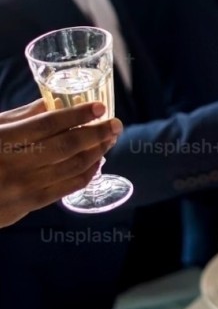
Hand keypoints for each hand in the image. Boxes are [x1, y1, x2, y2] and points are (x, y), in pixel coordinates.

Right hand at [0, 99, 121, 227]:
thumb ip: (21, 117)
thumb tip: (54, 102)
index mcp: (2, 139)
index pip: (48, 124)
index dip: (77, 115)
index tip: (99, 107)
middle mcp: (14, 164)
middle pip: (66, 146)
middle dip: (96, 134)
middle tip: (115, 124)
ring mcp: (23, 187)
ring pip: (70, 168)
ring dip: (95, 154)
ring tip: (108, 140)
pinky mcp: (28, 206)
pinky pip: (65, 189)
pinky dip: (85, 175)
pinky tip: (96, 163)